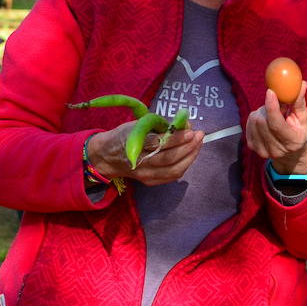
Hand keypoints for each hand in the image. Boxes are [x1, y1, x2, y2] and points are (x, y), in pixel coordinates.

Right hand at [86, 123, 201, 186]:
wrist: (107, 156)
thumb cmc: (124, 135)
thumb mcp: (137, 125)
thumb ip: (160, 125)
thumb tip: (185, 124)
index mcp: (133, 144)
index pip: (158, 143)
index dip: (176, 138)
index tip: (190, 131)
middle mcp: (139, 162)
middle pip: (168, 158)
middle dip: (188, 147)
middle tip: (199, 136)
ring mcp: (145, 174)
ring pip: (173, 170)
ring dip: (190, 157)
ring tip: (198, 144)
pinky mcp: (149, 181)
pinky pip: (172, 176)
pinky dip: (184, 165)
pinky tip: (191, 155)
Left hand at [245, 81, 306, 175]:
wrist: (292, 153)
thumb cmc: (299, 132)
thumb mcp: (304, 118)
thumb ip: (300, 102)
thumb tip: (302, 84)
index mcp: (292, 142)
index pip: (277, 124)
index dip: (272, 107)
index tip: (270, 92)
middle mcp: (276, 149)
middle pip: (262, 122)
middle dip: (267, 107)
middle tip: (276, 104)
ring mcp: (263, 150)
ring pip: (253, 121)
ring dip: (261, 112)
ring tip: (272, 114)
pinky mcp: (253, 147)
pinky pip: (248, 125)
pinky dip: (255, 118)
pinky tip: (264, 121)